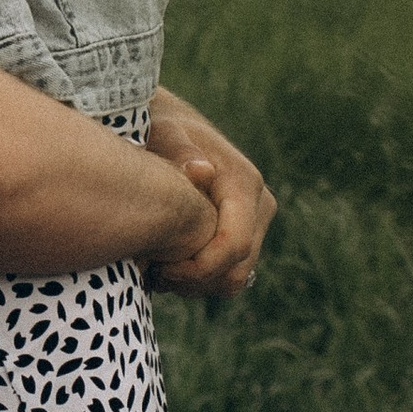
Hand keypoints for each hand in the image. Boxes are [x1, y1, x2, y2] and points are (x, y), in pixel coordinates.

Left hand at [143, 85, 273, 299]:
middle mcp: (259, 203)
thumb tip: (200, 172)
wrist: (175, 126)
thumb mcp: (163, 133)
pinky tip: (170, 267)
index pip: (234, 245)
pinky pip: (232, 272)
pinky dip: (203, 280)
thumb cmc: (162, 129)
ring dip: (198, 285)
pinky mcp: (247, 232)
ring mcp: (257, 220)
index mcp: (243, 182)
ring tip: (158, 271)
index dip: (199, 269)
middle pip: (238, 269)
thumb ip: (178, 151)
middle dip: (195, 281)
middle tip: (152, 274)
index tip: (160, 270)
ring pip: (237, 277)